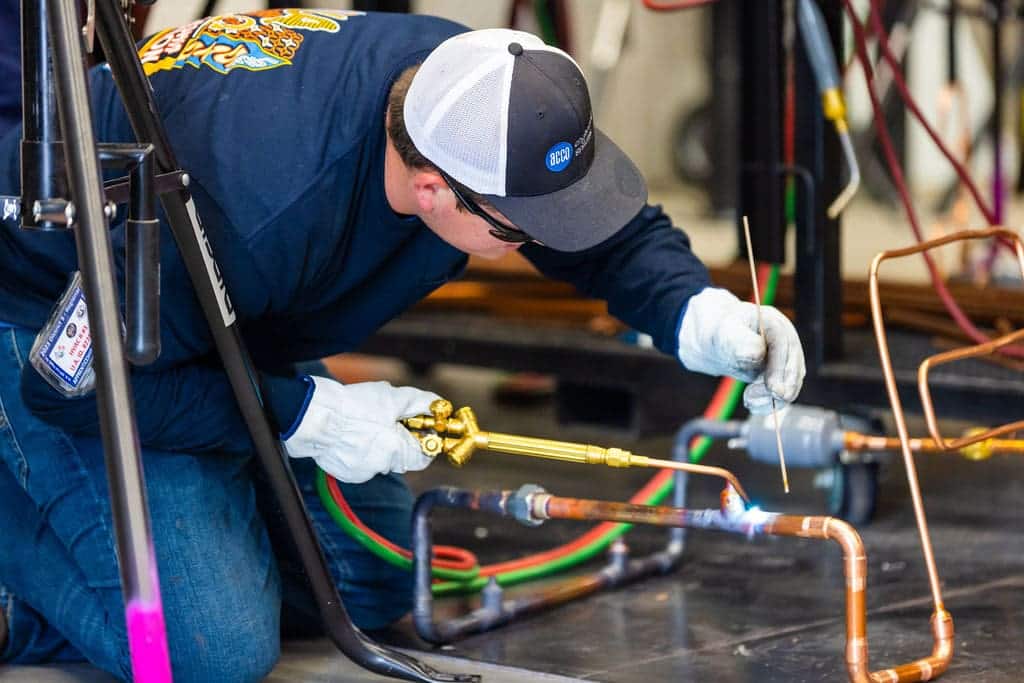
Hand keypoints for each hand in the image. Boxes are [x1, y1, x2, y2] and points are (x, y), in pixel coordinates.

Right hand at [283, 376, 439, 482]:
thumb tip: (440, 406)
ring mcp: (361, 472)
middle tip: (390, 418)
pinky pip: (361, 461)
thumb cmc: (353, 407)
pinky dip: (360, 449)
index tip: (421, 425)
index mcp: (397, 452)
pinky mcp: (345, 472)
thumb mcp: (393, 398)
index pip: (425, 456)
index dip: (425, 439)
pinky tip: (350, 433)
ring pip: (381, 458)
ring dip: (380, 443)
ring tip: (365, 422)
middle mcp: (381, 468)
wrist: (313, 416)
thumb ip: (421, 403)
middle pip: (402, 456)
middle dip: (400, 438)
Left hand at [677, 287, 804, 414]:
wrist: (716, 343)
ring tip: (748, 401)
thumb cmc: (719, 334)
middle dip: (781, 387)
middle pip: (793, 365)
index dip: (780, 367)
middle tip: (757, 400)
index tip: (772, 389)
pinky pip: (782, 392)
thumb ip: (739, 342)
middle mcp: (785, 340)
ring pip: (790, 382)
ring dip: (773, 398)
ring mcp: (786, 358)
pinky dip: (769, 402)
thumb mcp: (723, 335)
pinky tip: (752, 404)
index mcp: (773, 322)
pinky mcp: (780, 375)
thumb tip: (757, 354)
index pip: (783, 344)